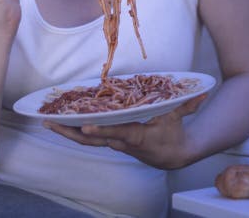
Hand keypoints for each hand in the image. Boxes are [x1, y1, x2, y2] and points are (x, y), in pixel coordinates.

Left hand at [44, 94, 207, 168]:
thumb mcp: (179, 118)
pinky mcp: (111, 142)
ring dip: (66, 132)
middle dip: (70, 132)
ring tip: (46, 122)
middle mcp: (121, 141)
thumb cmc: (174, 135)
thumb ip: (189, 104)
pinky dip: (74, 132)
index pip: (117, 133)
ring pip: (86, 141)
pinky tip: (60, 124)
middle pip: (92, 139)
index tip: (85, 127)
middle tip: (50, 123)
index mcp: (137, 136)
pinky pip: (89, 139)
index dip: (102, 131)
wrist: (173, 156)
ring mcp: (114, 143)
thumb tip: (202, 92)